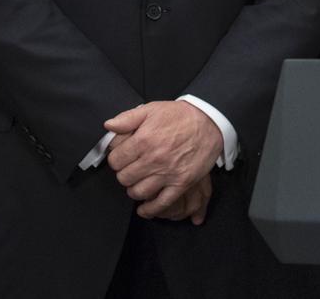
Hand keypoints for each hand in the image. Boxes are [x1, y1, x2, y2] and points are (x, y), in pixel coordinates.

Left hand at [105, 101, 223, 218]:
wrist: (210, 121)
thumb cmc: (181, 115)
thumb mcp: (152, 109)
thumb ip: (127, 118)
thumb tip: (109, 126)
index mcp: (143, 140)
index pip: (115, 160)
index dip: (116, 158)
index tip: (122, 157)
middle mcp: (154, 159)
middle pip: (124, 178)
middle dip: (124, 173)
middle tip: (132, 168)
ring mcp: (168, 173)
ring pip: (138, 192)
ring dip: (134, 189)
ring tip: (139, 182)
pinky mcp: (181, 183)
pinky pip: (161, 203)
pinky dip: (149, 210)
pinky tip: (144, 208)